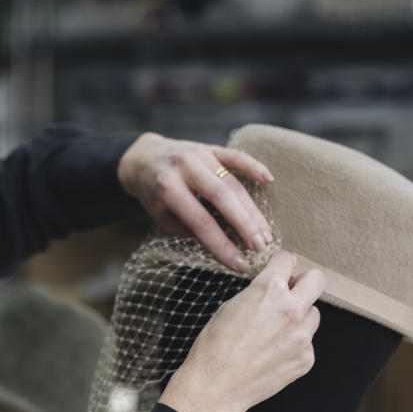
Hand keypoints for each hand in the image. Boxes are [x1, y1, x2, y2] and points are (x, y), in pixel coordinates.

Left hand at [117, 132, 273, 271]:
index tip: (240, 264)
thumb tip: (221, 245)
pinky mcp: (211, 148)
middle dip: (244, 226)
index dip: (222, 245)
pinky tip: (269, 180)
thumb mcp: (161, 215)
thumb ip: (187, 228)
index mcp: (168, 188)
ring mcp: (200, 155)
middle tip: (260, 247)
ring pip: (233, 183)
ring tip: (265, 233)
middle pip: (222, 198)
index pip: (200, 221)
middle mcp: (185, 168)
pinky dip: (253, 166)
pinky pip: (236, 156)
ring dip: (252, 210)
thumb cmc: (154, 193)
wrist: (144, 158)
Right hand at [160, 251, 324, 411]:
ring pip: (314, 314)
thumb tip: (272, 290)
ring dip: (300, 317)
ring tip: (275, 332)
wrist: (215, 386)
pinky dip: (295, 345)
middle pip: (317, 280)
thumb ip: (257, 294)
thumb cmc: (214, 347)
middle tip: (291, 293)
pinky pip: (308, 343)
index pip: (287, 259)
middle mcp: (291, 309)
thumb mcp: (230, 306)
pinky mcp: (306, 358)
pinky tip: (273, 354)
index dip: (280, 264)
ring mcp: (302, 336)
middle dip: (304, 283)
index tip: (279, 270)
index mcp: (268, 290)